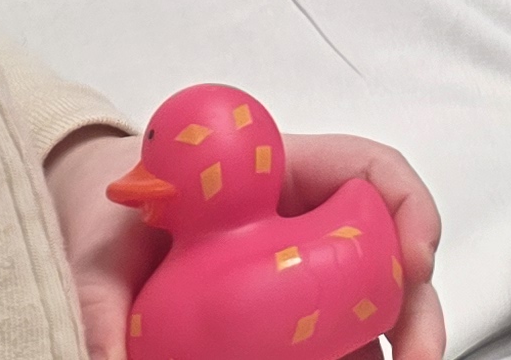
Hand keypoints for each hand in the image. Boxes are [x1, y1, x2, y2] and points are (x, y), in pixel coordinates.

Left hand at [46, 126, 448, 359]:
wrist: (93, 244)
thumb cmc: (109, 218)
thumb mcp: (100, 251)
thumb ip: (100, 303)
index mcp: (279, 175)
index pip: (369, 170)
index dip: (408, 207)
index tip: (414, 259)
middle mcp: (307, 225)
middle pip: (391, 253)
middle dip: (417, 307)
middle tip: (417, 355)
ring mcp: (305, 279)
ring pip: (376, 309)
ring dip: (392, 346)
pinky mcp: (292, 327)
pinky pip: (338, 345)